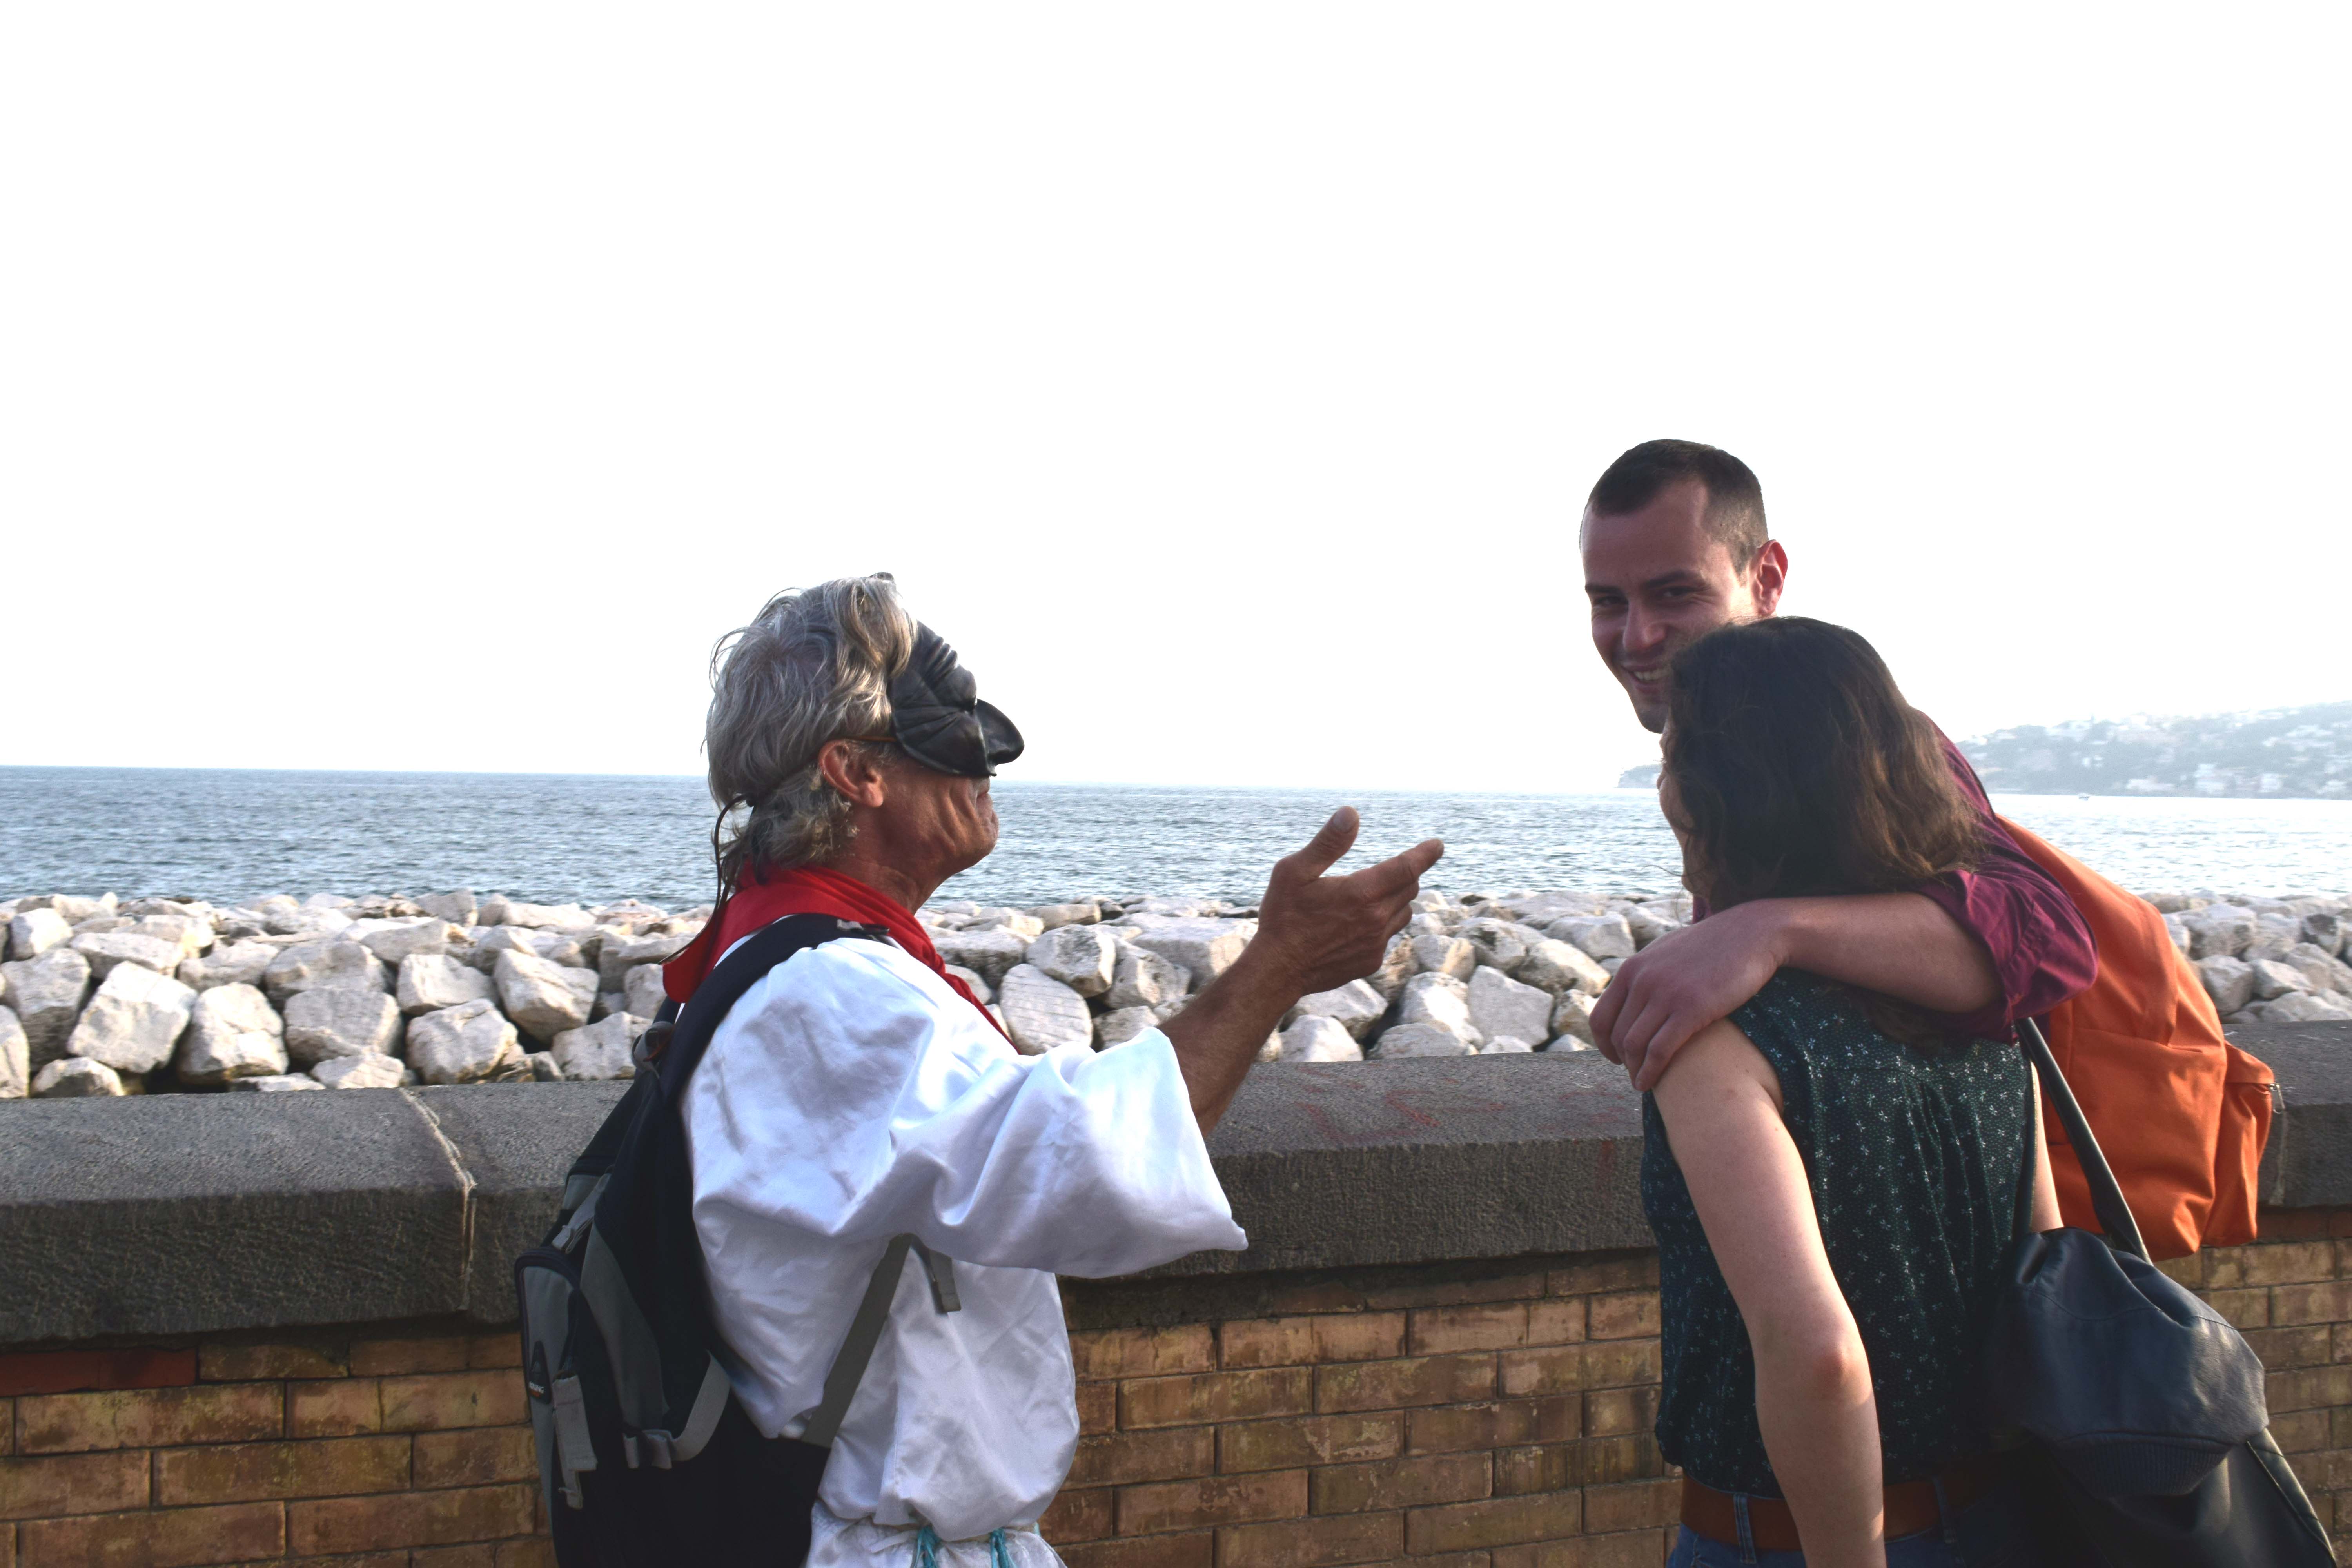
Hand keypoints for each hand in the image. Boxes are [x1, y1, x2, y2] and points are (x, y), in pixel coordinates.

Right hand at [1247, 808, 1443, 998]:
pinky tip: (1358, 924)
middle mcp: (1376, 919)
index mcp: (1361, 892)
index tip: (1438, 845)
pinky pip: (1388, 936)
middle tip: (1391, 868)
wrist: (1277, 969)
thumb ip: (1328, 842)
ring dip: (1397, 899)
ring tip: (1374, 895)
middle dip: (1405, 874)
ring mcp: (1376, 943)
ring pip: (1403, 913)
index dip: (1425, 854)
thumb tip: (1351, 813)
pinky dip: (1382, 924)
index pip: (1408, 867)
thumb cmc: (1282, 916)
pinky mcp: (1371, 961)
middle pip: (1409, 888)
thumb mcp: (1295, 871)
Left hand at [1592, 900, 1787, 1090]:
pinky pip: (1659, 1050)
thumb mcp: (1667, 953)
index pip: (1600, 1018)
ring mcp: (1665, 994)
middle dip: (1623, 1061)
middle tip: (1635, 1074)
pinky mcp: (1692, 1008)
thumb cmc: (1713, 946)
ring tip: (1642, 1083)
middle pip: (1617, 1036)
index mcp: (1632, 969)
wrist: (1752, 934)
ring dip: (1635, 1070)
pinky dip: (1650, 1072)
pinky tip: (1652, 1083)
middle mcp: (1642, 980)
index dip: (1604, 1045)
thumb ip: (1646, 973)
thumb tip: (1632, 994)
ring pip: (1634, 1046)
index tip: (1617, 1058)